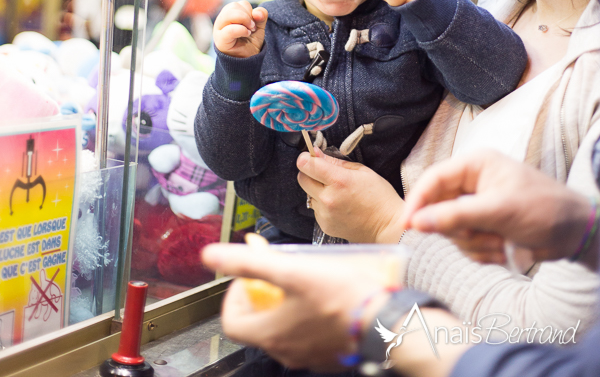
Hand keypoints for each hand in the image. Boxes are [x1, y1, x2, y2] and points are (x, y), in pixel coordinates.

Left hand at [201, 243, 390, 370]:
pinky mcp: (329, 354)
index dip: (234, 295)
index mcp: (270, 334)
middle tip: (277, 273)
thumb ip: (248, 263)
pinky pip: (307, 335)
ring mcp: (308, 356)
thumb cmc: (341, 296)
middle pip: (258, 324)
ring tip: (302, 280)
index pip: (231, 322)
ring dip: (285, 304)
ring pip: (284, 329)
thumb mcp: (290, 270)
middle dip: (262, 295)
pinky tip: (324, 297)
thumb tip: (211, 256)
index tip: (249, 276)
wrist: (385, 322)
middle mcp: (286, 352)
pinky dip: (306, 316)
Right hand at [213, 1, 267, 57]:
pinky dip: (241, 30)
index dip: (250, 11)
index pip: (240, 4)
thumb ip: (261, 16)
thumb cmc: (249, 43)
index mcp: (230, 15)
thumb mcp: (259, 28)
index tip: (254, 23)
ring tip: (249, 31)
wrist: (246, 62)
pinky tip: (246, 34)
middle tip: (252, 27)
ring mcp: (219, 29)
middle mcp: (222, 20)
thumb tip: (257, 12)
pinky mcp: (220, 40)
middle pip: (233, 6)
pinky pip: (229, 29)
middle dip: (247, 15)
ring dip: (244, 21)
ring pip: (229, 14)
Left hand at [297, 149, 405, 242]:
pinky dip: (323, 204)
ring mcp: (325, 214)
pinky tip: (339, 205)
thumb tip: (316, 153)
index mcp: (338, 181)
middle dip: (310, 173)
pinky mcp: (324, 226)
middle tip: (325, 174)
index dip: (307, 158)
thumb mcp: (362, 171)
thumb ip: (336, 162)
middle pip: (302, 179)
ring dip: (317, 190)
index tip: (312, 157)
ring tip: (338, 193)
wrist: (387, 227)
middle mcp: (328, 198)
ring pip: (308, 194)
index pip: (306, 164)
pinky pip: (315, 209)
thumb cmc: (379, 197)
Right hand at [404, 149, 594, 264]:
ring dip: (474, 244)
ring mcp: (477, 206)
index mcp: (474, 165)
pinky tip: (503, 249)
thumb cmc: (543, 209)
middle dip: (459, 230)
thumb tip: (417, 222)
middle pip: (438, 209)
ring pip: (452, 231)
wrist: (575, 233)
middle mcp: (471, 183)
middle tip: (482, 235)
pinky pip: (465, 244)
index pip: (432, 180)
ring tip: (500, 243)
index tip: (407, 226)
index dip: (417, 202)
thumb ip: (456, 216)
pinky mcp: (484, 226)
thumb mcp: (498, 211)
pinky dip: (481, 252)